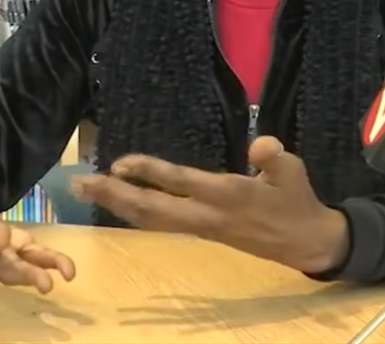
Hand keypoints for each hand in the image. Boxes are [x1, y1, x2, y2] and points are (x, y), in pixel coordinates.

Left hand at [70, 136, 348, 273]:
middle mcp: (207, 215)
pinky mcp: (201, 231)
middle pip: (152, 210)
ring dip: (118, 205)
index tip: (120, 163)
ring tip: (87, 190)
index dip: (150, 173)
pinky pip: (160, 223)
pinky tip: (119, 202)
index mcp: (229, 196)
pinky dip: (134, 212)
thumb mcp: (293, 173)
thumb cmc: (296, 200)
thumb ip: (275, 157)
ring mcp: (201, 227)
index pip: (181, 183)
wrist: (304, 241)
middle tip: (80, 184)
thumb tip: (262, 143)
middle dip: (115, 197)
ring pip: (152, 220)